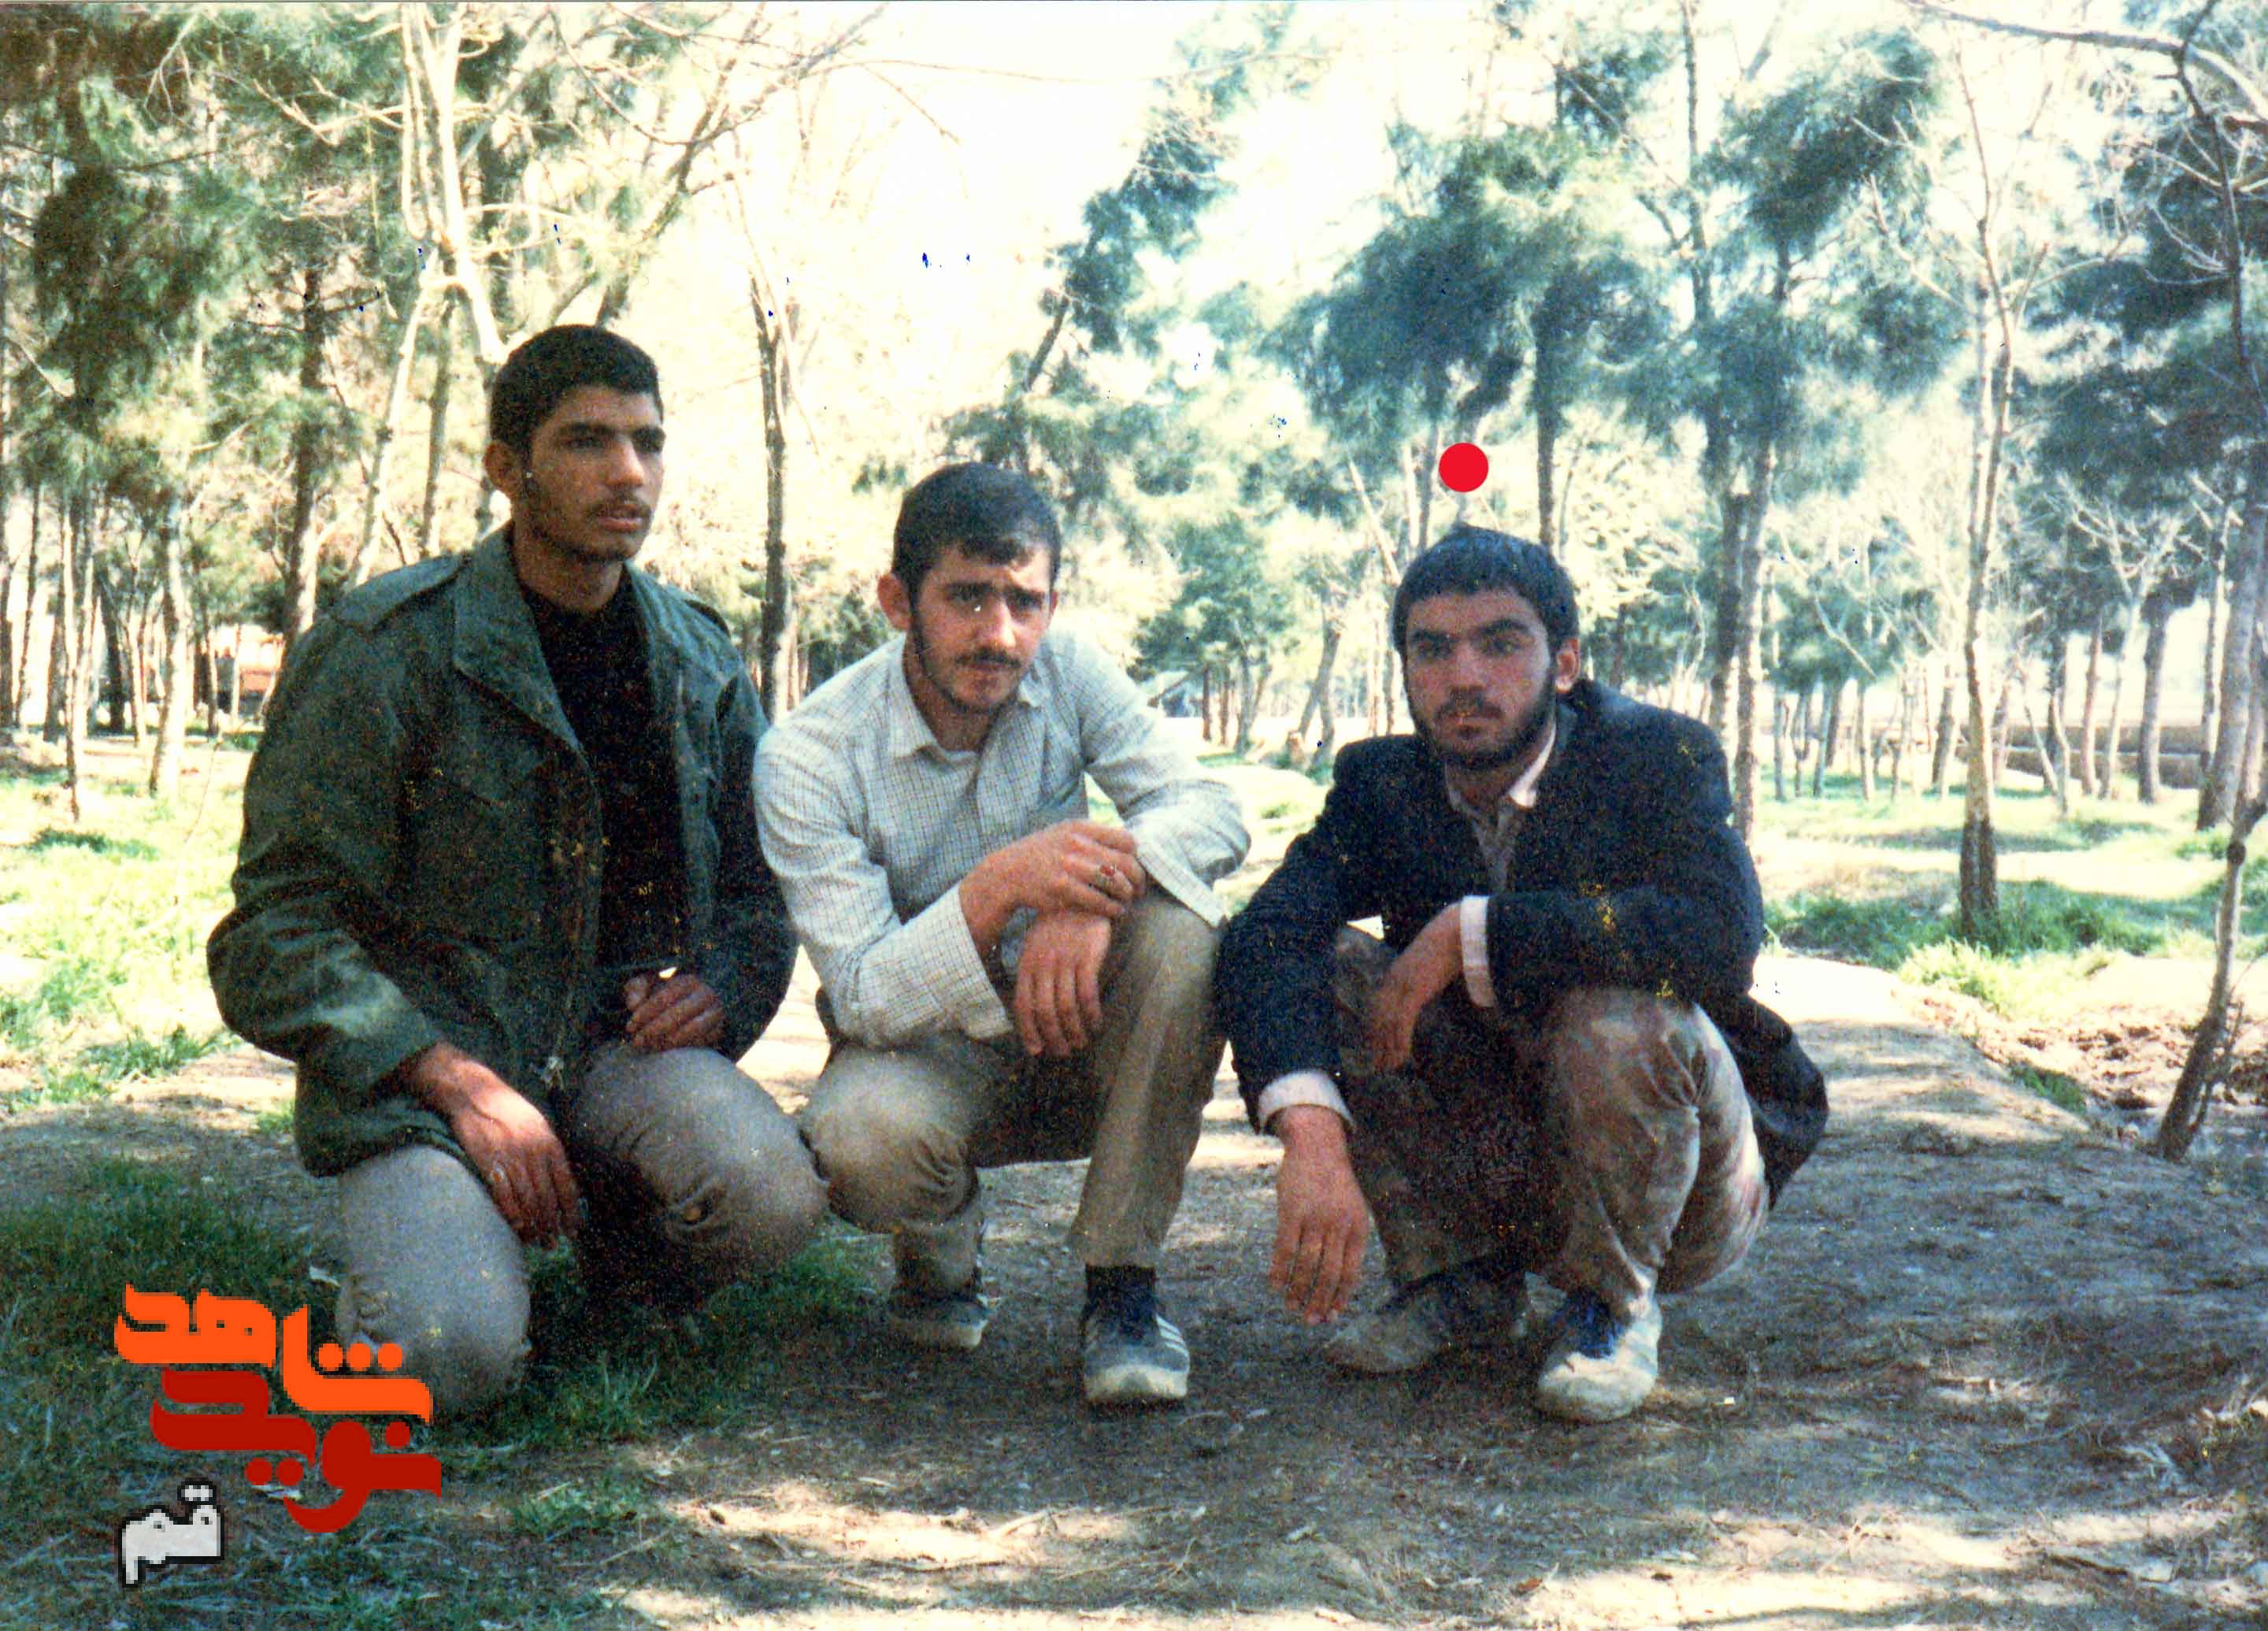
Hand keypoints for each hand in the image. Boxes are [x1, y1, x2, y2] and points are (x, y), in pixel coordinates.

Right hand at [403, 1041, 578, 1245]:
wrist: (473, 1094)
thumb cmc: (507, 1110)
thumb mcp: (537, 1124)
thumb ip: (549, 1150)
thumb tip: (560, 1179)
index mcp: (550, 1143)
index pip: (567, 1185)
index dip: (571, 1210)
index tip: (574, 1227)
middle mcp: (534, 1153)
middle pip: (547, 1198)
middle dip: (552, 1224)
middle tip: (553, 1242)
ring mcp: (512, 1159)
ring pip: (528, 1202)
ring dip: (534, 1225)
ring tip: (537, 1241)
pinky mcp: (489, 1164)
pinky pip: (505, 1198)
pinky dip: (512, 1217)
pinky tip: (517, 1228)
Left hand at [621, 969, 724, 1052]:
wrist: (697, 1004)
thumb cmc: (667, 995)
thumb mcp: (650, 985)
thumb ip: (637, 988)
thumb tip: (633, 1005)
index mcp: (688, 981)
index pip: (663, 998)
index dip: (644, 1013)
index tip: (630, 1026)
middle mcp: (706, 994)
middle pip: (676, 1015)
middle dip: (653, 1030)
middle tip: (637, 1041)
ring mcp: (716, 1013)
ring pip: (692, 1030)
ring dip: (668, 1041)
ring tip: (651, 1046)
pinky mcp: (721, 1029)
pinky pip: (702, 1042)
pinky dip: (683, 1048)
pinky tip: (667, 1051)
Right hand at [998, 820, 1145, 917]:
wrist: (1007, 873)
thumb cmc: (1042, 855)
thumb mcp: (1064, 833)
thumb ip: (1093, 836)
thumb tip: (1128, 843)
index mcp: (1081, 828)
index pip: (1126, 840)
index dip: (1137, 857)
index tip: (1135, 869)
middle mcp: (1076, 844)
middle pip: (1125, 862)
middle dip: (1138, 880)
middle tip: (1138, 891)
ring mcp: (1068, 866)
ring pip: (1115, 882)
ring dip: (1127, 895)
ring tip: (1127, 902)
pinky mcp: (1062, 888)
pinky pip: (1099, 901)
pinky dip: (1112, 909)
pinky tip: (1115, 912)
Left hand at [1014, 910, 1112, 1056]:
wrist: (1080, 895)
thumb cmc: (1059, 925)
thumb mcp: (1037, 945)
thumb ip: (1034, 972)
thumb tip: (1034, 1005)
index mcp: (1027, 964)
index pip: (1023, 1005)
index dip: (1029, 1031)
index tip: (1037, 1050)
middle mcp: (1043, 965)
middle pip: (1045, 1012)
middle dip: (1053, 1037)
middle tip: (1064, 1051)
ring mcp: (1065, 962)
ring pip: (1066, 1008)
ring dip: (1074, 1031)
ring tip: (1082, 1042)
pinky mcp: (1087, 958)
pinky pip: (1087, 994)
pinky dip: (1091, 1014)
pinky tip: (1097, 1023)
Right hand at [1270, 1106, 1369, 1322]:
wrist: (1317, 1147)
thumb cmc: (1334, 1183)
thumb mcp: (1353, 1210)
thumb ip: (1349, 1240)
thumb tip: (1343, 1281)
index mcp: (1357, 1228)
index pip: (1351, 1273)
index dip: (1341, 1298)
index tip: (1332, 1316)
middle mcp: (1338, 1226)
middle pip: (1328, 1275)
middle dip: (1319, 1302)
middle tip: (1310, 1320)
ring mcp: (1314, 1219)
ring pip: (1306, 1266)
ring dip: (1297, 1291)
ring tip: (1291, 1306)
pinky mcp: (1291, 1212)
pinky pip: (1284, 1249)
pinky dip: (1279, 1270)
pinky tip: (1274, 1285)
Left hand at [1365, 905, 1465, 1073]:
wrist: (1455, 933)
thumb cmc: (1448, 945)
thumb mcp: (1428, 963)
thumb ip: (1422, 976)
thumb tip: (1427, 985)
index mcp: (1395, 974)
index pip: (1377, 1006)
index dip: (1373, 1027)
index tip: (1372, 1044)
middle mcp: (1392, 981)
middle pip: (1378, 1019)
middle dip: (1377, 1043)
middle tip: (1377, 1064)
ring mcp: (1401, 987)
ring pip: (1388, 1025)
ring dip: (1388, 1049)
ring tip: (1389, 1067)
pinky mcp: (1413, 993)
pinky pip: (1402, 1023)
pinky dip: (1400, 1042)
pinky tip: (1402, 1057)